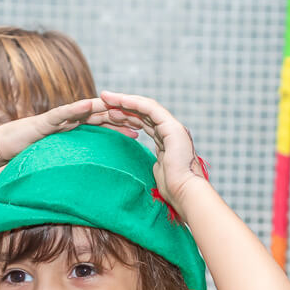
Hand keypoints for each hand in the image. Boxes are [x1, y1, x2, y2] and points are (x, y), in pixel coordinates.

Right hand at [0, 97, 134, 165]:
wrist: (5, 146)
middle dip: (123, 116)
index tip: (146, 131)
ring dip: (106, 107)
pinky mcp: (46, 120)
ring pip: (87, 110)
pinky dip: (78, 108)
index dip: (126, 126)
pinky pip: (64, 113)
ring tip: (125, 108)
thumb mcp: (62, 159)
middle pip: (102, 115)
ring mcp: (60, 118)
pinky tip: (92, 104)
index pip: (106, 125)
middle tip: (145, 119)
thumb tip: (97, 177)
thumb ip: (78, 161)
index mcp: (77, 129)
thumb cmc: (32, 154)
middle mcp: (72, 120)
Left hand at [96, 91, 208, 214]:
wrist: (184, 193)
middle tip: (104, 99)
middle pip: (143, 113)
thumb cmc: (171, 189)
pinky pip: (150, 110)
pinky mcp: (172, 127)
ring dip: (125, 101)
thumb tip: (149, 163)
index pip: (144, 122)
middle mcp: (171, 130)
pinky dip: (134, 103)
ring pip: (146, 107)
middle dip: (123, 105)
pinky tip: (120, 100)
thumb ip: (154, 162)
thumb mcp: (157, 171)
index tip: (109, 113)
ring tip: (107, 97)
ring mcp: (173, 128)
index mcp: (167, 140)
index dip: (126, 116)